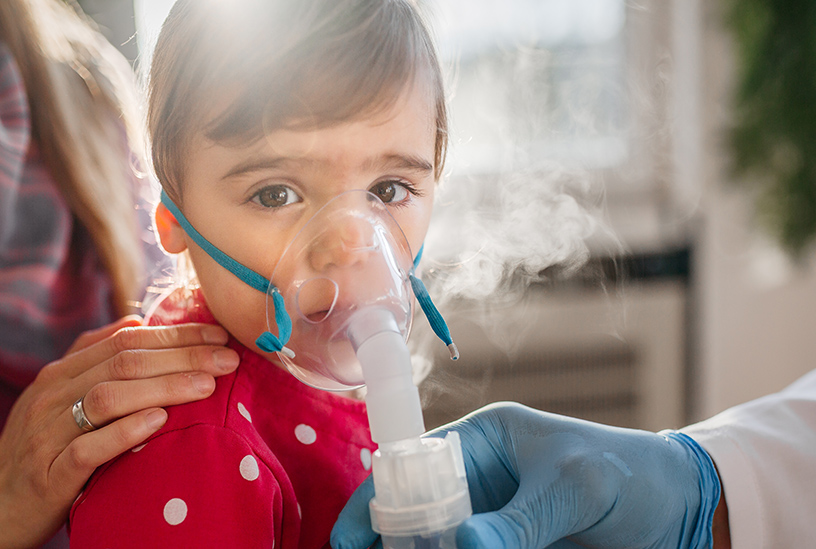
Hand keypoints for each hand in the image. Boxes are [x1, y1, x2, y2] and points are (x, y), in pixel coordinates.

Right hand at [0, 316, 239, 548]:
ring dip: (163, 386)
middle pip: (123, 361)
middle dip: (182, 354)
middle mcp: (51, 394)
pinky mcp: (48, 473)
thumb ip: (93, 359)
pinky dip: (125, 431)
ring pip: (108, 396)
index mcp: (60, 373)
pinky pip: (88, 446)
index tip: (219, 333)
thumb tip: (137, 321)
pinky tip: (160, 422)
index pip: (125, 340)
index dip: (175, 334)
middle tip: (228, 356)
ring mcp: (47, 432)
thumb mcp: (59, 400)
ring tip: (208, 384)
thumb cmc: (36, 454)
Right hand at [332, 402, 721, 548]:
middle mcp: (474, 486)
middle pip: (413, 521)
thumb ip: (521, 519)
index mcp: (479, 444)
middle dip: (392, 544)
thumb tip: (461, 546)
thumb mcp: (576, 487)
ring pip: (439, 547)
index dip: (374, 503)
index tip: (350, 541)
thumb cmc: (631, 473)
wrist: (684, 512)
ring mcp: (490, 526)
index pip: (408, 469)